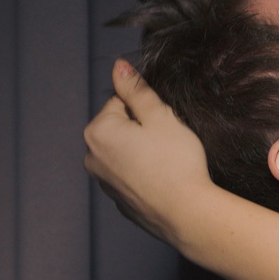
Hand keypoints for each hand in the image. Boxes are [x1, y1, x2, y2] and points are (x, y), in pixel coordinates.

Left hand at [83, 61, 214, 247]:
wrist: (186, 213)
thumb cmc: (175, 162)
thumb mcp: (159, 116)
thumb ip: (136, 89)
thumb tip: (118, 66)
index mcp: (97, 131)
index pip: (121, 102)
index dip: (147, 110)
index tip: (163, 125)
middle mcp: (91, 157)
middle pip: (120, 128)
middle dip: (142, 130)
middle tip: (167, 142)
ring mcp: (103, 182)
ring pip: (125, 152)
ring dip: (143, 151)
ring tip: (167, 162)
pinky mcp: (118, 200)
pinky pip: (131, 175)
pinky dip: (144, 173)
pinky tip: (164, 179)